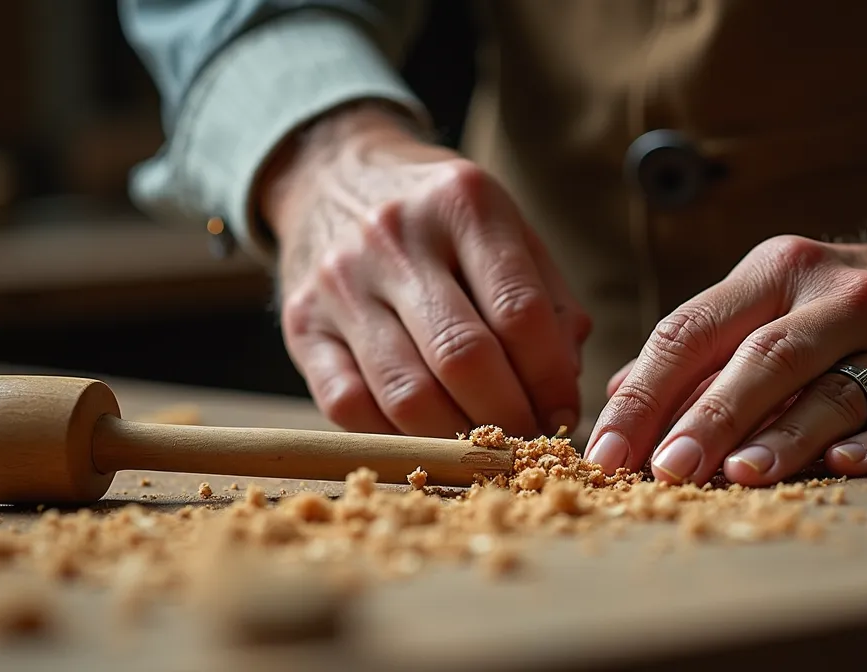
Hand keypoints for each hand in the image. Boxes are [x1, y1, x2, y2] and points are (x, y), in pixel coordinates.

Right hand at [263, 104, 590, 437]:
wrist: (330, 176)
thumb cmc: (438, 217)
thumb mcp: (504, 225)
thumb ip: (547, 299)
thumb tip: (564, 386)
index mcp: (462, 203)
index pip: (519, 312)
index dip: (551, 379)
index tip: (563, 413)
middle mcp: (395, 238)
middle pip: (463, 358)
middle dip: (508, 418)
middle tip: (527, 439)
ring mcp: (341, 283)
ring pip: (407, 394)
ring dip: (456, 439)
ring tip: (482, 445)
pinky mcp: (302, 325)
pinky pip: (348, 407)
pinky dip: (396, 437)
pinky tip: (424, 435)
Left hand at [585, 225, 866, 484]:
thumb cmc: (841, 304)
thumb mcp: (772, 296)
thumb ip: (700, 344)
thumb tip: (619, 396)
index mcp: (778, 272)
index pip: (694, 330)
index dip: (645, 394)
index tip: (606, 451)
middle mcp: (839, 299)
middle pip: (763, 358)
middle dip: (708, 416)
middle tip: (664, 470)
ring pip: (833, 391)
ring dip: (782, 436)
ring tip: (736, 475)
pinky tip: (838, 466)